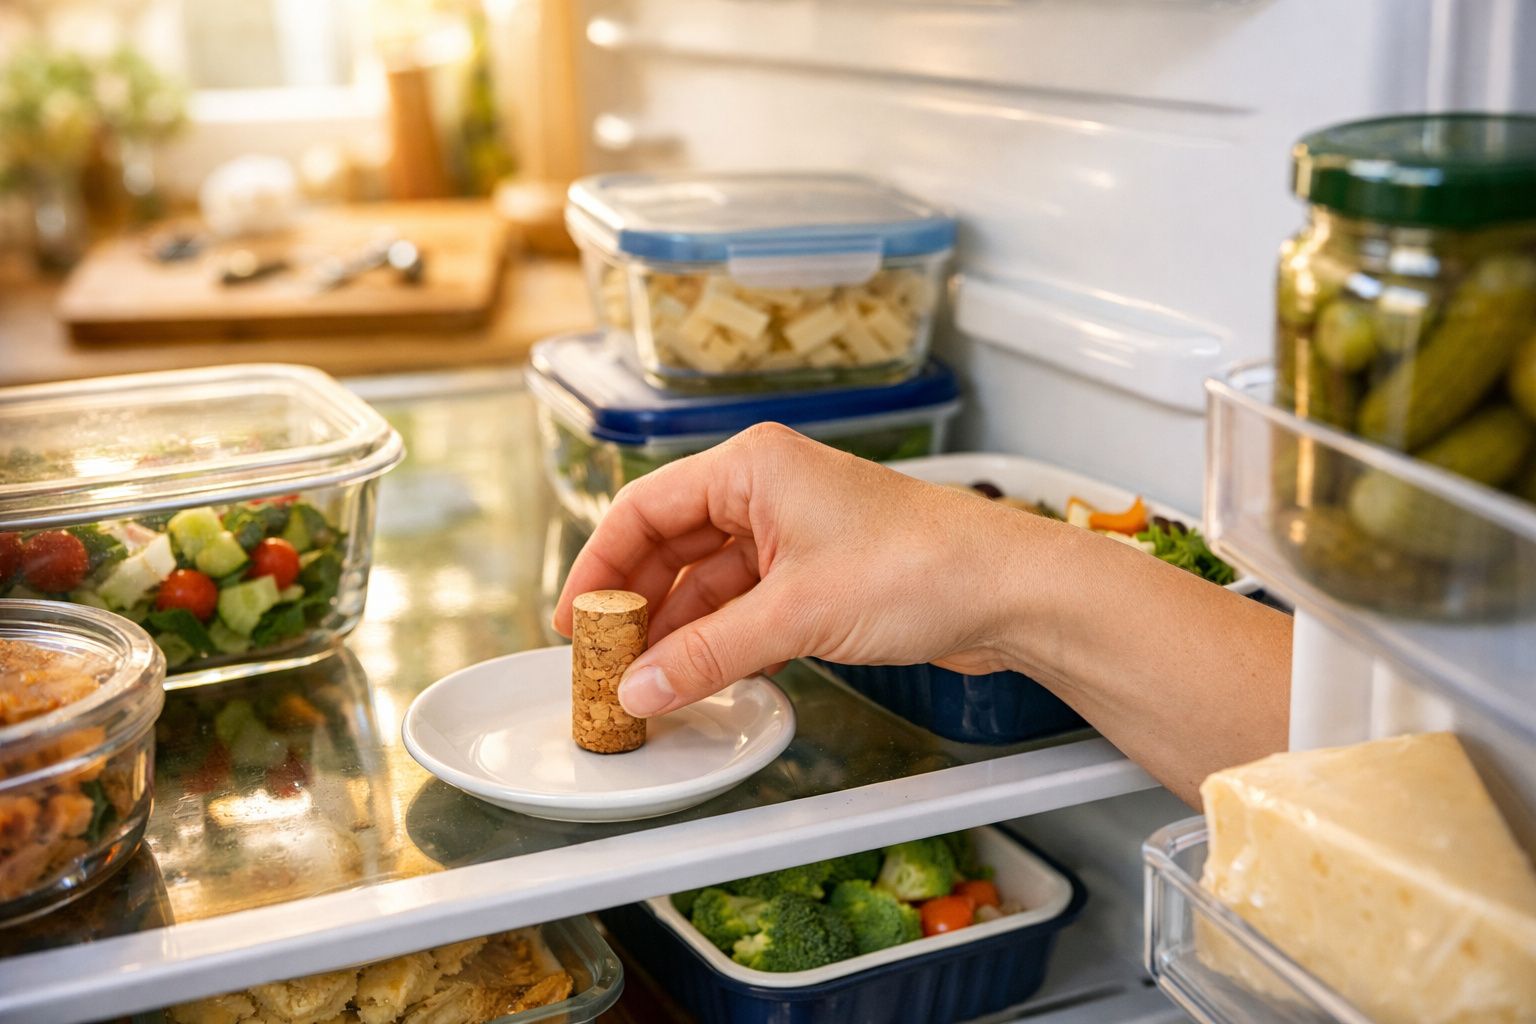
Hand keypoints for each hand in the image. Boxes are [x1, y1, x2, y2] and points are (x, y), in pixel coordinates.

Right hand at [553, 423, 1054, 717]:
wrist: (1010, 591)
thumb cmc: (920, 566)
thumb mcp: (796, 614)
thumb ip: (709, 653)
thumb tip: (640, 688)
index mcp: (752, 467)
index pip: (644, 508)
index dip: (599, 566)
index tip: (575, 622)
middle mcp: (767, 490)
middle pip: (671, 546)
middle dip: (638, 605)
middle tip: (607, 661)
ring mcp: (793, 533)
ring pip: (709, 582)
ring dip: (680, 631)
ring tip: (649, 683)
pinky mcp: (818, 575)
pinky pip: (747, 606)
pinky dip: (722, 641)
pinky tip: (704, 678)